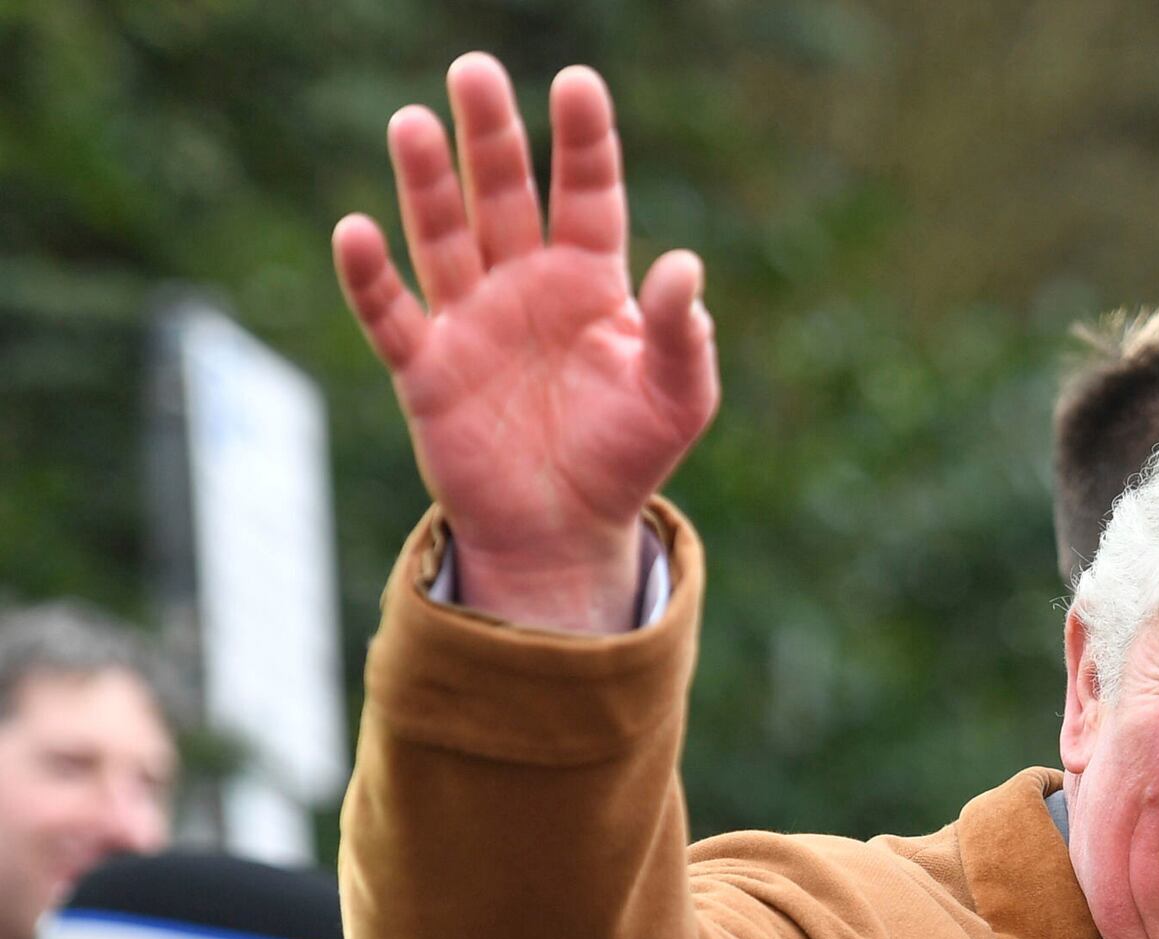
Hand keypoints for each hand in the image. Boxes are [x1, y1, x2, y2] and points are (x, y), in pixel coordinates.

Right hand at [332, 54, 719, 631]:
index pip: (586, 194)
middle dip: (489, 135)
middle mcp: (523, 285)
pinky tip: (356, 231)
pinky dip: (371, 277)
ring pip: (441, 235)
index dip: (582, 141)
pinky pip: (390, 314)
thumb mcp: (677, 398)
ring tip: (412, 122)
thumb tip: (686, 269)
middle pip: (502, 194)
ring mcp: (469, 321)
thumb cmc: (627, 457)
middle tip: (475, 69)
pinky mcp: (425, 369)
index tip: (577, 83)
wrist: (566, 533)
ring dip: (424, 183)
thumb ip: (684, 334)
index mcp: (590, 281)